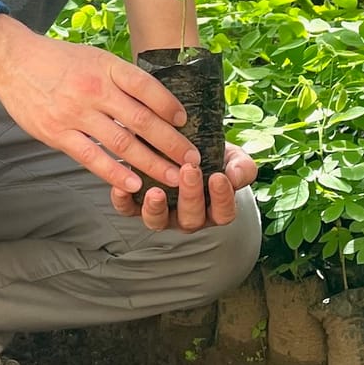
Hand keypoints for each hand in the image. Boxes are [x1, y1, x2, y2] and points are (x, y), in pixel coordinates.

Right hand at [0, 21, 194, 194]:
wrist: (12, 61)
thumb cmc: (57, 60)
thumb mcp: (93, 57)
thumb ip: (119, 78)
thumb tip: (154, 102)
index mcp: (107, 67)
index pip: (147, 87)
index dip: (170, 105)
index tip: (186, 121)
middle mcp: (95, 90)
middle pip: (142, 120)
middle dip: (172, 143)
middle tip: (193, 159)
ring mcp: (76, 113)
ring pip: (123, 143)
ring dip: (152, 163)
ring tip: (174, 178)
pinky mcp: (57, 134)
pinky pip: (91, 157)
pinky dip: (114, 172)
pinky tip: (133, 184)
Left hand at [113, 143, 256, 232]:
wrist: (180, 142)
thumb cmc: (212, 153)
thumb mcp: (232, 157)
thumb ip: (241, 167)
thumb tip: (235, 177)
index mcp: (214, 209)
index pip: (223, 213)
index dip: (222, 199)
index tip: (219, 176)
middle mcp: (188, 217)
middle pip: (192, 218)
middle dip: (191, 195)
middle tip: (189, 170)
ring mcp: (162, 213)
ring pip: (158, 222)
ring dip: (156, 209)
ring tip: (155, 192)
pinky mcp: (136, 205)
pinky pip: (128, 210)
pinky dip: (123, 201)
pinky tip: (122, 186)